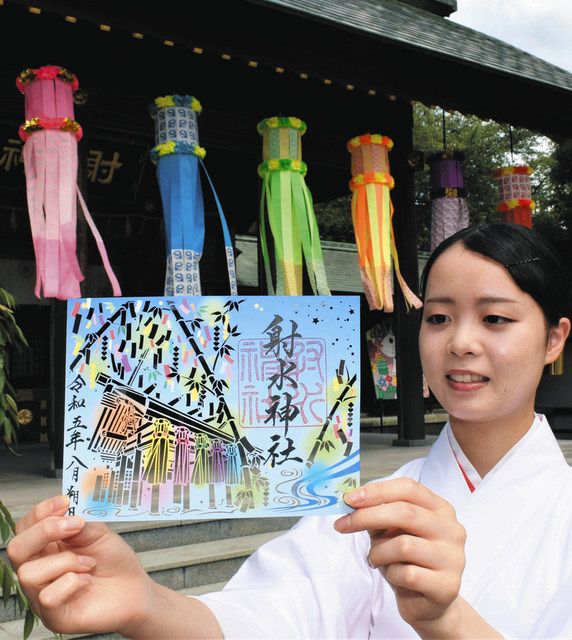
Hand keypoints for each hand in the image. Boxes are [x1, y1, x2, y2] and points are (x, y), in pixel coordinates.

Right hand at [7, 495, 153, 635]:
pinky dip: (72, 582)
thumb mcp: (97, 533)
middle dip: (44, 532)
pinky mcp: (54, 616)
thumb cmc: (113, 560)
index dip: (40, 512)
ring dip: (65, 562)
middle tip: (74, 526)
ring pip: (28, 574)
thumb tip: (65, 516)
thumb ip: (78, 524)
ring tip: (88, 563)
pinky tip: (87, 580)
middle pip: (16, 549)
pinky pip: (47, 597)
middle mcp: (39, 569)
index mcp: (47, 546)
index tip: (64, 502)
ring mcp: (42, 594)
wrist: (134, 587)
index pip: (25, 527)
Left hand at [335, 478, 466, 634]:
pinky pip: (408, 574)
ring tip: (376, 559)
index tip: (349, 498)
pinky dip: (391, 574)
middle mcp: (452, 529)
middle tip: (342, 525)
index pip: (408, 488)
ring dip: (379, 552)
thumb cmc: (407, 561)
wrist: (426, 604)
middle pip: (405, 513)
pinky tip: (394, 576)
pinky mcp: (448, 586)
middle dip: (367, 516)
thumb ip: (378, 514)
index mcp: (440, 508)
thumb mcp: (391, 531)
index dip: (377, 491)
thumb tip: (352, 500)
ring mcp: (453, 558)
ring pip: (403, 545)